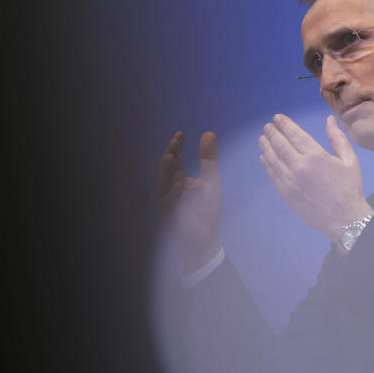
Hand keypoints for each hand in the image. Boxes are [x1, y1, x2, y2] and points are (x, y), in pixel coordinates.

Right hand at [157, 131, 221, 271]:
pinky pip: (168, 204)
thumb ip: (209, 160)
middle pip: (164, 170)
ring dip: (168, 172)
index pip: (173, 159)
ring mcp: (167, 203)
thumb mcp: (211, 182)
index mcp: (178, 179)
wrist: (204, 239)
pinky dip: (173, 194)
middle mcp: (169, 189)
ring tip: (174, 157)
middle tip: (175, 144)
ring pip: (162, 185)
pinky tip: (180, 184)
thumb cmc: (206, 211)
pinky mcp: (169, 217)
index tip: (180, 135)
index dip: (175, 147)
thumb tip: (208, 133)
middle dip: (168, 157)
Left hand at [259, 114, 373, 242]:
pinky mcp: (285, 193)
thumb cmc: (349, 188)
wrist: (343, 219)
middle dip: (272, 132)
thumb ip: (338, 138)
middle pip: (280, 144)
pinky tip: (264, 157)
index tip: (277, 118)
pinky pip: (272, 174)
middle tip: (268, 126)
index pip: (294, 134)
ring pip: (272, 158)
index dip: (284, 124)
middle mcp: (299, 166)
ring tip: (263, 138)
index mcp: (316, 156)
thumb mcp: (350, 160)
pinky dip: (266, 163)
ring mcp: (290, 181)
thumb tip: (329, 119)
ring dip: (266, 146)